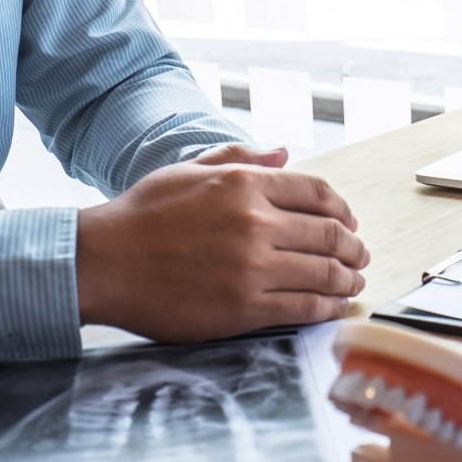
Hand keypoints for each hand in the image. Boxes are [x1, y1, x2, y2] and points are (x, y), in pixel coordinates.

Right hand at [75, 148, 369, 341]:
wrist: (101, 263)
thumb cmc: (141, 216)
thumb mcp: (190, 170)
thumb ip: (241, 158)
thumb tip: (284, 152)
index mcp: (245, 185)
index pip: (317, 194)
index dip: (343, 210)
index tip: (350, 222)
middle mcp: (255, 223)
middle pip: (330, 235)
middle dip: (353, 248)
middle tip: (360, 256)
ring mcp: (252, 268)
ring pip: (324, 273)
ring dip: (348, 280)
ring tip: (354, 283)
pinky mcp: (244, 308)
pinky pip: (304, 308)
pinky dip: (329, 308)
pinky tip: (336, 308)